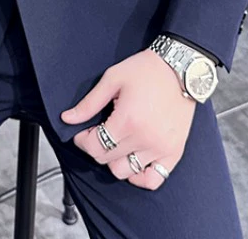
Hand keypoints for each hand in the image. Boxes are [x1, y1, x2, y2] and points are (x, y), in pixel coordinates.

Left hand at [60, 48, 196, 189]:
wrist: (180, 68)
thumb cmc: (146, 70)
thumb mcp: (112, 79)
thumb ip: (89, 102)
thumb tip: (67, 118)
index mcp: (127, 120)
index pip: (95, 147)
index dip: (82, 141)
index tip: (82, 133)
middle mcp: (145, 139)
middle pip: (107, 160)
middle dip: (96, 148)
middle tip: (98, 133)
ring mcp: (161, 149)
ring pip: (126, 172)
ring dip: (115, 161)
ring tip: (117, 143)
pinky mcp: (174, 152)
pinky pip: (153, 179)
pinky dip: (140, 177)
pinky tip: (133, 160)